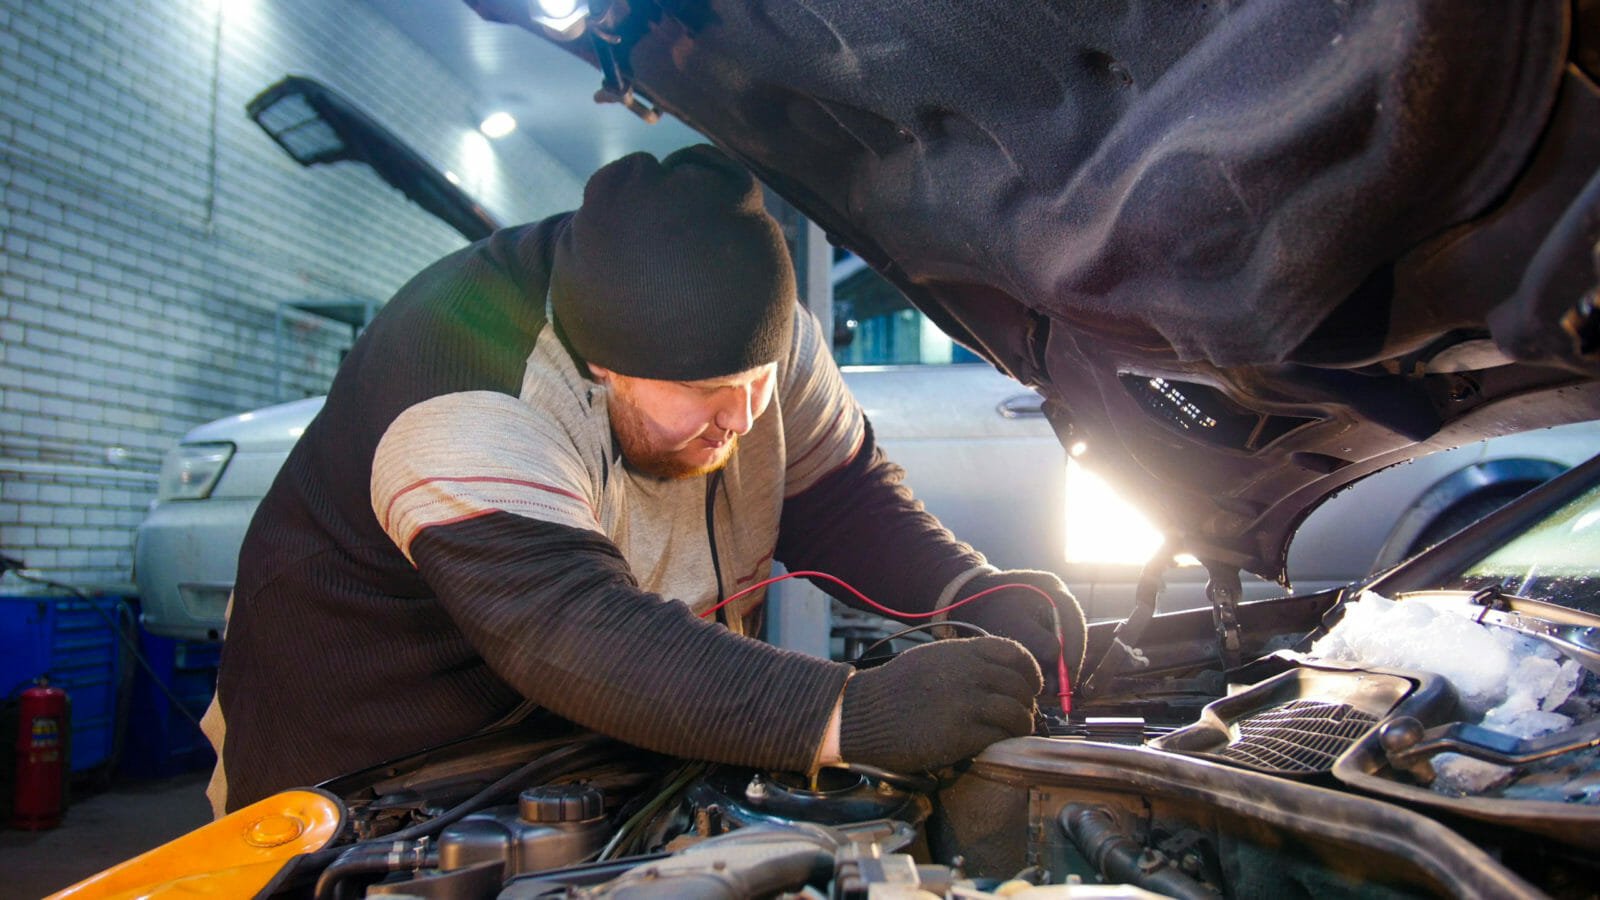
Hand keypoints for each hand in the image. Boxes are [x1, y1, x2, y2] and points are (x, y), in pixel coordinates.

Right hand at [839, 636, 1041, 771]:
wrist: (862, 715)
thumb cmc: (892, 690)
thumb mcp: (929, 660)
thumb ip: (962, 661)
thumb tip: (995, 674)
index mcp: (960, 652)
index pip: (1014, 653)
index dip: (1029, 670)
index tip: (1030, 685)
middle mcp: (968, 673)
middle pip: (1020, 685)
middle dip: (1027, 702)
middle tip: (1022, 714)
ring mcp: (966, 703)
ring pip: (1017, 713)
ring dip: (1022, 725)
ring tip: (1015, 732)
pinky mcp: (961, 734)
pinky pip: (1000, 737)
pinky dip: (1005, 741)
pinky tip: (997, 744)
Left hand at [950, 569, 1086, 680]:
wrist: (968, 598)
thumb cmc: (988, 609)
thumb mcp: (1012, 626)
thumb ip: (1038, 641)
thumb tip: (1058, 659)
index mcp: (1052, 588)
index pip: (1074, 623)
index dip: (1074, 653)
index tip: (1068, 679)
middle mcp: (1057, 595)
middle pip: (1072, 632)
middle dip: (1067, 662)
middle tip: (1062, 689)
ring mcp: (1051, 605)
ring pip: (1064, 638)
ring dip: (1059, 662)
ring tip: (1051, 686)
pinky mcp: (1042, 616)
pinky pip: (1052, 639)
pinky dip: (1049, 658)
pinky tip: (1043, 674)